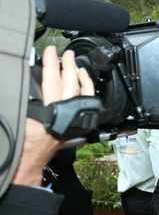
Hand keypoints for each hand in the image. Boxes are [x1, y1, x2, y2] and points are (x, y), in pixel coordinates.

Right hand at [12, 46, 93, 185]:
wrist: (28, 165)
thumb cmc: (21, 144)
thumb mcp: (18, 117)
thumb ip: (24, 99)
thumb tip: (21, 81)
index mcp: (50, 110)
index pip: (52, 80)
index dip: (51, 63)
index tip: (50, 50)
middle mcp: (66, 115)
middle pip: (71, 85)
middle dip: (69, 66)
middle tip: (67, 53)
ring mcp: (74, 121)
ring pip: (83, 95)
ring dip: (81, 79)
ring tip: (79, 66)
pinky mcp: (76, 127)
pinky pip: (85, 105)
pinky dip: (85, 93)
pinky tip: (83, 87)